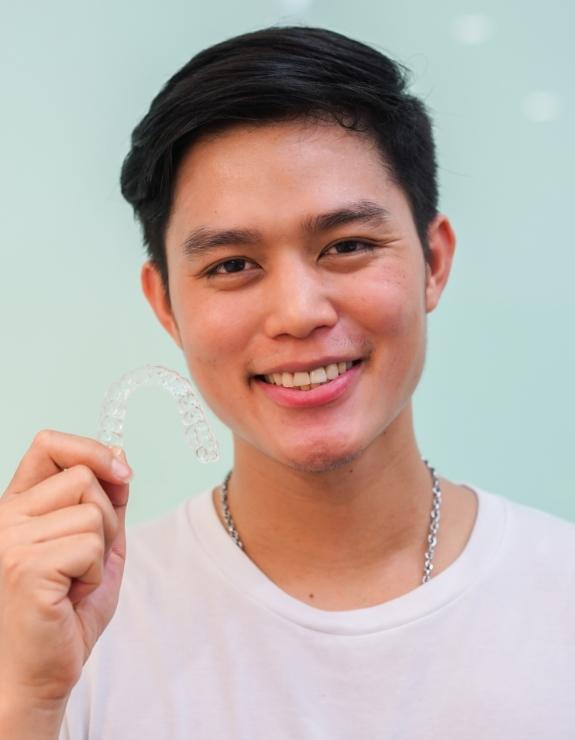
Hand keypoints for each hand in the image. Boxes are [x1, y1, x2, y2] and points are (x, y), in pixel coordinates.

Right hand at [0, 429, 132, 704]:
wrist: (38, 672)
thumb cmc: (65, 612)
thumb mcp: (95, 544)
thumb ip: (105, 501)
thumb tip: (118, 456)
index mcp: (18, 505)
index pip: (48, 444)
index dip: (91, 448)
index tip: (121, 471)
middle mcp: (5, 516)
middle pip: (83, 477)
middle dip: (106, 518)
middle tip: (84, 560)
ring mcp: (10, 540)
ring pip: (93, 513)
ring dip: (100, 551)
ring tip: (75, 580)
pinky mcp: (24, 566)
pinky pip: (91, 546)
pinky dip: (94, 573)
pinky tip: (71, 595)